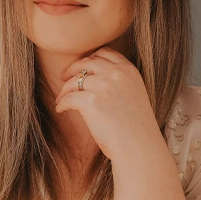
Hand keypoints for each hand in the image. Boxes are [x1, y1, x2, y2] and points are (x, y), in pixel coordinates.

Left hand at [55, 46, 161, 160]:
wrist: (139, 146)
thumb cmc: (136, 128)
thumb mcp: (135, 94)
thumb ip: (119, 82)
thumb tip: (93, 78)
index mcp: (129, 70)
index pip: (104, 53)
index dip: (89, 58)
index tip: (81, 67)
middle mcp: (116, 74)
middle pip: (86, 62)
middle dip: (72, 69)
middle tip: (64, 78)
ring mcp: (103, 86)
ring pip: (74, 81)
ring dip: (64, 90)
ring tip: (61, 99)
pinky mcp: (91, 101)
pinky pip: (68, 97)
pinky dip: (62, 103)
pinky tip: (61, 109)